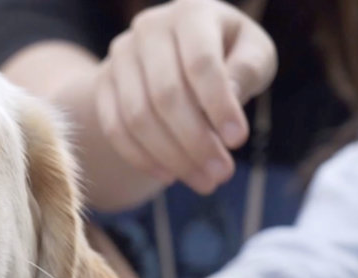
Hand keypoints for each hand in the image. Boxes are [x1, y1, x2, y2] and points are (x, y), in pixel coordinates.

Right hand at [94, 0, 276, 193]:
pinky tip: (170, 175)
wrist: (179, 53)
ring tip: (204, 181)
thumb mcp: (253, 53)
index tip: (238, 141)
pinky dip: (142, 158)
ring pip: (139, 117)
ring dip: (172, 157)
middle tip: (222, 174)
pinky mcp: (104, 83)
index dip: (218, 105)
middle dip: (196, 142)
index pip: (200, 63)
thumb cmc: (229, 54)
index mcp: (192, 12)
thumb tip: (227, 102)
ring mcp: (121, 56)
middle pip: (166, 94)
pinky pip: (115, 128)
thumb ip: (247, 71)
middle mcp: (149, 28)